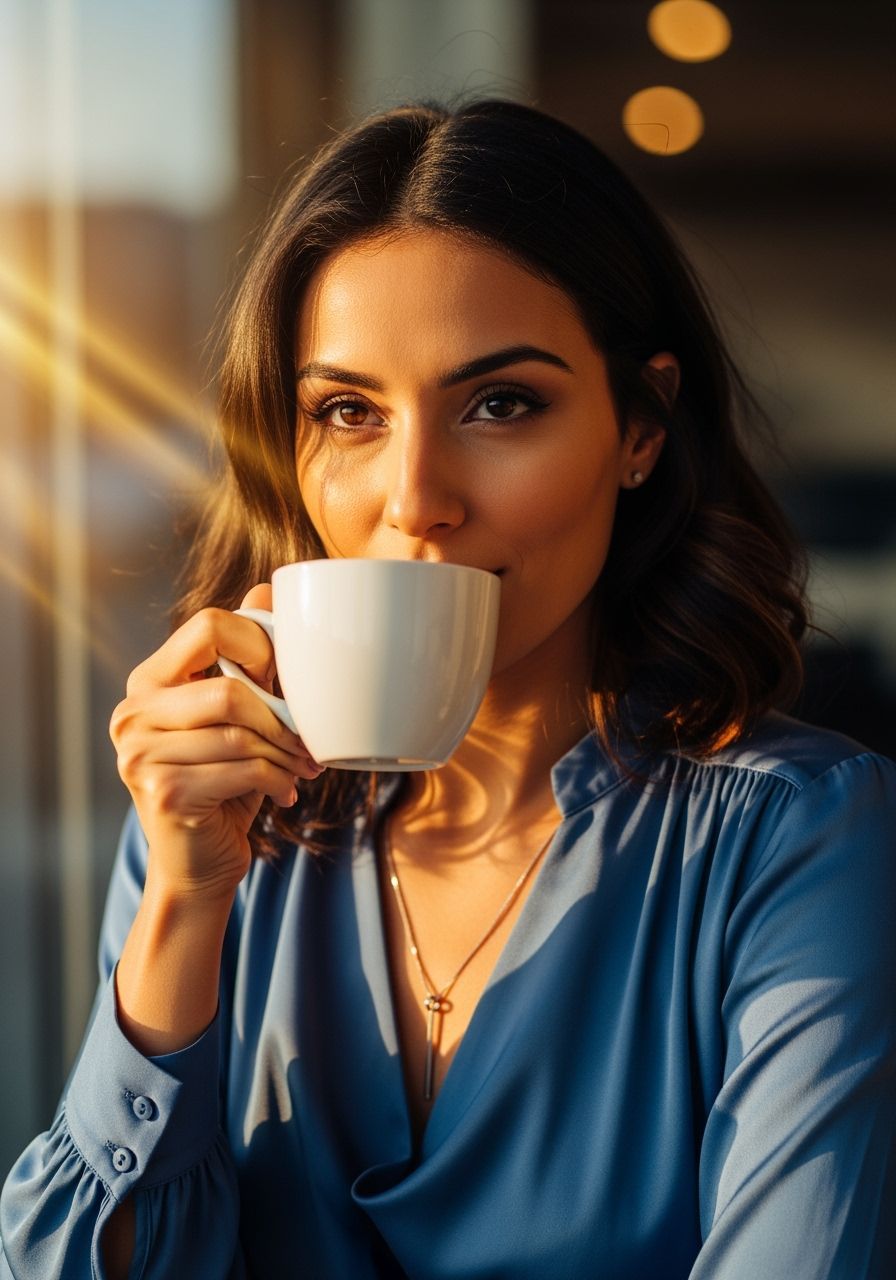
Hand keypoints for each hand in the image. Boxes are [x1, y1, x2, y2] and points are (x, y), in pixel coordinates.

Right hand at [110, 584, 322, 900]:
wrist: (199, 866)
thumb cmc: (225, 785)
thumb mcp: (236, 719)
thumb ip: (246, 658)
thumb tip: (268, 587)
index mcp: (150, 681)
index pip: (209, 624)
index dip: (261, 645)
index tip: (285, 683)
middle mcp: (132, 713)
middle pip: (231, 688)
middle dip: (282, 717)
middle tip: (308, 740)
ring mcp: (138, 755)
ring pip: (241, 734)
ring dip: (286, 755)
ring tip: (302, 768)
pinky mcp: (162, 793)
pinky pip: (242, 770)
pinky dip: (277, 781)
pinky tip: (286, 792)